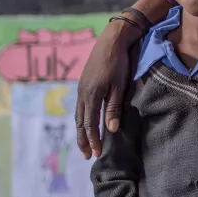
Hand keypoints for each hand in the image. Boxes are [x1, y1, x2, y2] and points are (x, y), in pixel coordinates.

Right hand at [74, 20, 134, 158]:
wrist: (111, 41)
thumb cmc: (118, 63)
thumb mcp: (119, 86)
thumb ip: (114, 108)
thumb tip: (111, 130)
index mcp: (90, 96)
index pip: (89, 125)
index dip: (92, 140)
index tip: (96, 154)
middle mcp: (82, 94)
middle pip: (80, 122)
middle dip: (83, 140)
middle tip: (87, 155)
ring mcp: (81, 88)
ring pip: (78, 115)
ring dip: (81, 131)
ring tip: (85, 143)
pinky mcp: (83, 83)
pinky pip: (80, 106)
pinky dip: (82, 119)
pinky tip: (86, 122)